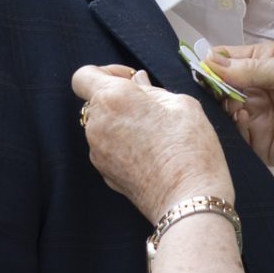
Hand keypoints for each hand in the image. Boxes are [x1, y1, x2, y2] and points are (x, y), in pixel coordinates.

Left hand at [72, 65, 231, 221]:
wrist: (189, 200)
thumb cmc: (190, 149)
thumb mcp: (183, 105)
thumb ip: (153, 90)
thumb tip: (138, 83)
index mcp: (113, 99)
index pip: (83, 76)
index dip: (105, 72)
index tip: (130, 80)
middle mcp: (97, 125)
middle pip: (98, 103)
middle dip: (121, 101)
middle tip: (154, 110)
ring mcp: (98, 152)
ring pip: (105, 127)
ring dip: (124, 125)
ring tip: (158, 136)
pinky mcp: (105, 174)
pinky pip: (110, 150)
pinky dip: (126, 147)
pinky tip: (153, 155)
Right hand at [209, 42, 273, 169]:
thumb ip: (249, 68)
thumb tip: (210, 62)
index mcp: (265, 64)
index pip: (229, 61)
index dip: (214, 62)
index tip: (200, 64)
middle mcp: (257, 90)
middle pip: (222, 87)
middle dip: (214, 85)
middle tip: (212, 85)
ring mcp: (257, 117)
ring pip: (224, 111)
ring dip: (222, 105)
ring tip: (232, 102)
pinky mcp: (259, 144)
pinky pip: (236, 136)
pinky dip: (233, 126)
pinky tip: (241, 117)